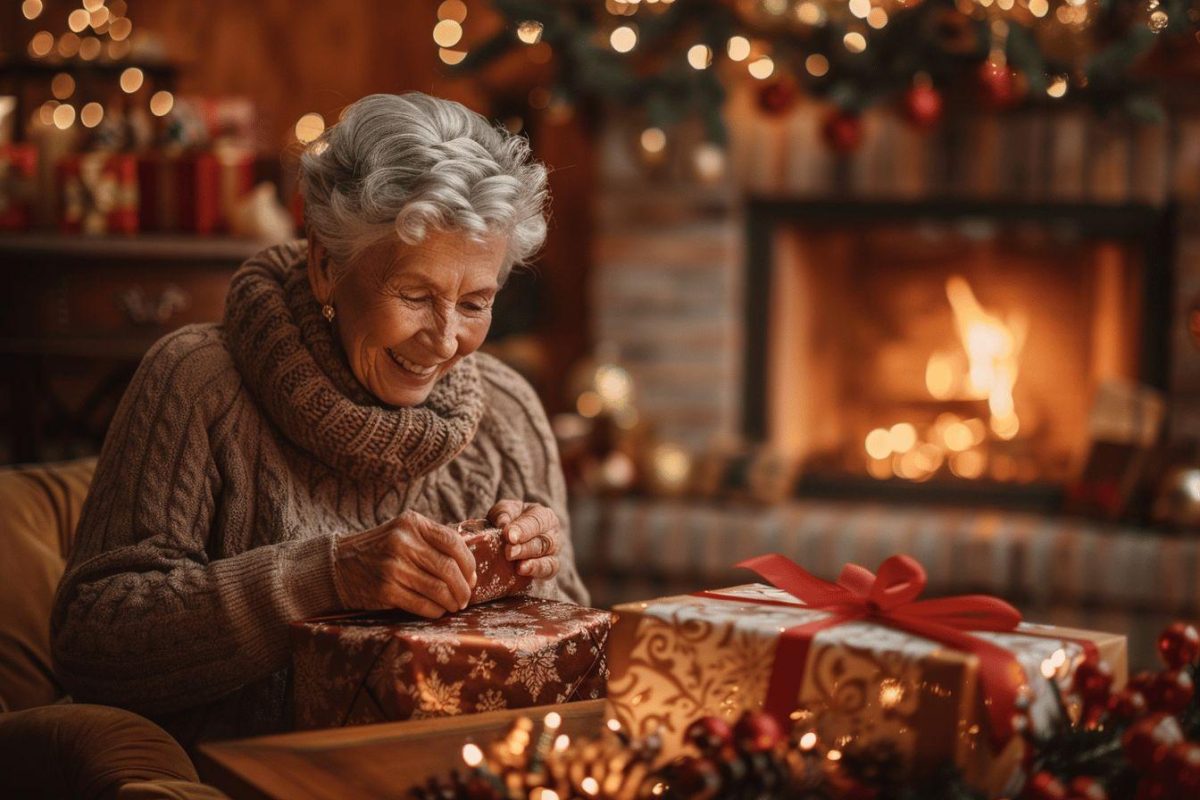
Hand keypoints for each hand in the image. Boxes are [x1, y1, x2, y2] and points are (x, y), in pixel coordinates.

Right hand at [332, 510, 475, 617]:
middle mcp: (403, 542)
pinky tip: (437, 611)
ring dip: (452, 601)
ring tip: (454, 605)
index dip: (469, 562)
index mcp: (412, 523)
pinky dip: (435, 611)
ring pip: (438, 589)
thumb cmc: (380, 550)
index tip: (472, 576)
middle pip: (449, 568)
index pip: (453, 541)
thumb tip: (470, 568)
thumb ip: (432, 541)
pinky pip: (422, 604)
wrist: (338, 565)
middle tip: (466, 597)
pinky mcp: (385, 590)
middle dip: (464, 587)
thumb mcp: (403, 532)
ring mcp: (393, 567)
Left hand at [486, 500, 562, 579]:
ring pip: (549, 558)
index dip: (523, 529)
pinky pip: (549, 571)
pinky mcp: (550, 568)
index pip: (535, 521)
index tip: (509, 536)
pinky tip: (523, 572)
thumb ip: (502, 514)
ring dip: (533, 564)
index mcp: (543, 515)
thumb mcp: (503, 511)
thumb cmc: (508, 520)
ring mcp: (554, 552)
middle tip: (509, 553)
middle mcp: (552, 533)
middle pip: (543, 542)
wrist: (510, 537)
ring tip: (518, 568)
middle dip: (525, 548)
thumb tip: (502, 523)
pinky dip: (537, 572)